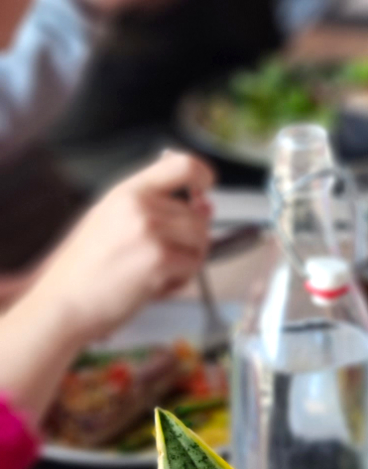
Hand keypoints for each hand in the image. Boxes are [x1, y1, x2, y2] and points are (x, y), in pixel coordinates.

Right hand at [34, 150, 213, 349]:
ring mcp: (151, 231)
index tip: (205, 191)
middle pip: (198, 216)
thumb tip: (206, 206)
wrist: (60, 304)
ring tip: (153, 274)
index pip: (182, 164)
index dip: (203, 175)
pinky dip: (179, 281)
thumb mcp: (112, 223)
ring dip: (186, 262)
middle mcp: (140, 206)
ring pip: (201, 241)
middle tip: (159, 262)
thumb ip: (158, 210)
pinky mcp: (160, 259)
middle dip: (189, 243)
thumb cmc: (83, 271)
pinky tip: (151, 287)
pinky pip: (194, 266)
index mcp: (127, 191)